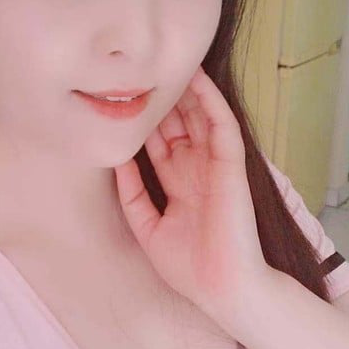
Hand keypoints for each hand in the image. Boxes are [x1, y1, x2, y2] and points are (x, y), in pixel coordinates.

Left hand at [114, 64, 272, 327]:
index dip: (144, 124)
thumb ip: (133, 194)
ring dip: (185, 92)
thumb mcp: (148, 228)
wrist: (222, 288)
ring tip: (167, 60)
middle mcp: (197, 172)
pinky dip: (210, 100)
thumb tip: (116, 160)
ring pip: (199, 117)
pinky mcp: (231, 165)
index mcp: (180, 187)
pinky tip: (196, 78)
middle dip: (161, 100)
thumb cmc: (190, 268)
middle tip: (142, 70)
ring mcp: (215, 166)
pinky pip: (221, 124)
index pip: (160, 146)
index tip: (124, 99)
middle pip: (177, 126)